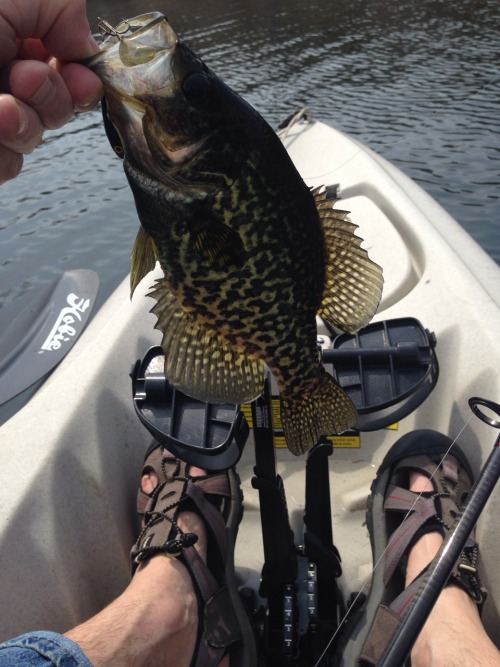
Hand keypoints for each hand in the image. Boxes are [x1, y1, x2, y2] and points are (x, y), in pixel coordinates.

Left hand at [0, 0, 102, 183]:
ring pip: (34, 138)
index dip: (80, 77)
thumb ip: (64, 8)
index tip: (81, 79)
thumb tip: (85, 47)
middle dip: (52, 99)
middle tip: (23, 79)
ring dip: (24, 125)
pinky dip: (2, 155)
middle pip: (57, 106)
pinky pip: (8, 166)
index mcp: (9, 36)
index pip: (65, 67)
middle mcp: (1, 76)